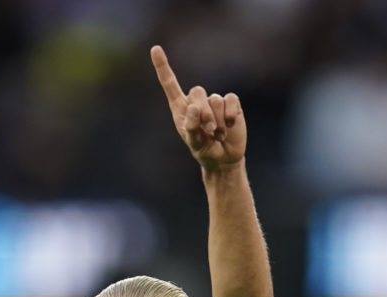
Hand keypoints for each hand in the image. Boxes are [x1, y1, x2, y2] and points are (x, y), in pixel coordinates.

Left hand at [151, 44, 246, 169]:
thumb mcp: (195, 144)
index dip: (163, 67)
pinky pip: (230, 101)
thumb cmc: (204, 150)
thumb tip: (194, 109)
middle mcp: (196, 101)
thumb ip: (191, 128)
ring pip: (215, 100)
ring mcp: (214, 100)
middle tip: (208, 131)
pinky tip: (230, 126)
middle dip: (203, 114)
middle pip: (197, 92)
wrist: (224, 158)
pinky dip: (230, 116)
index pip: (170, 84)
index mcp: (181, 108)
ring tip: (218, 135)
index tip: (155, 49)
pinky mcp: (230, 102)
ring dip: (218, 122)